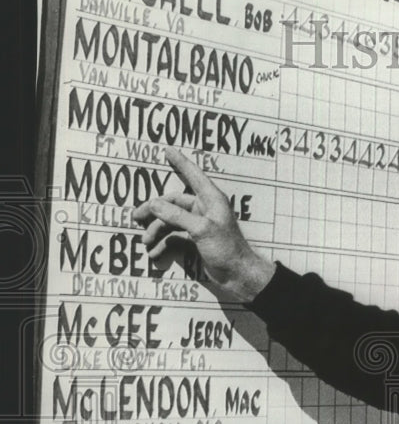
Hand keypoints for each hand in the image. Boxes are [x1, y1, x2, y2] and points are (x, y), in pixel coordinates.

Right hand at [133, 147, 275, 302]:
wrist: (238, 274)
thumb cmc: (226, 248)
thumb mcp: (201, 230)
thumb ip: (177, 216)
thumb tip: (154, 204)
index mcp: (211, 200)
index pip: (193, 175)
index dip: (180, 162)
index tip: (168, 150)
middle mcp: (204, 209)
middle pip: (173, 202)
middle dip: (154, 210)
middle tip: (135, 218)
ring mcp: (199, 224)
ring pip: (171, 220)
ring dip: (157, 230)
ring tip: (145, 242)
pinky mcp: (196, 239)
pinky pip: (174, 236)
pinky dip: (163, 243)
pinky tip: (155, 253)